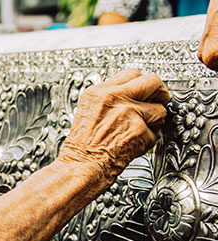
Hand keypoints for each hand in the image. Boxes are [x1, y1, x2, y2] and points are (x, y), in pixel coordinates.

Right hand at [58, 69, 169, 185]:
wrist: (81, 166)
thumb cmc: (81, 146)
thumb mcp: (88, 112)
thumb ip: (110, 99)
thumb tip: (134, 94)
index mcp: (99, 92)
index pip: (131, 74)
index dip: (142, 82)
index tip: (146, 89)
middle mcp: (114, 98)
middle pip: (152, 82)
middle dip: (160, 92)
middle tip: (159, 100)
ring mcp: (129, 113)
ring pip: (160, 110)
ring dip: (154, 122)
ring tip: (137, 131)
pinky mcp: (140, 131)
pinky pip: (155, 132)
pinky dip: (148, 141)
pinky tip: (132, 144)